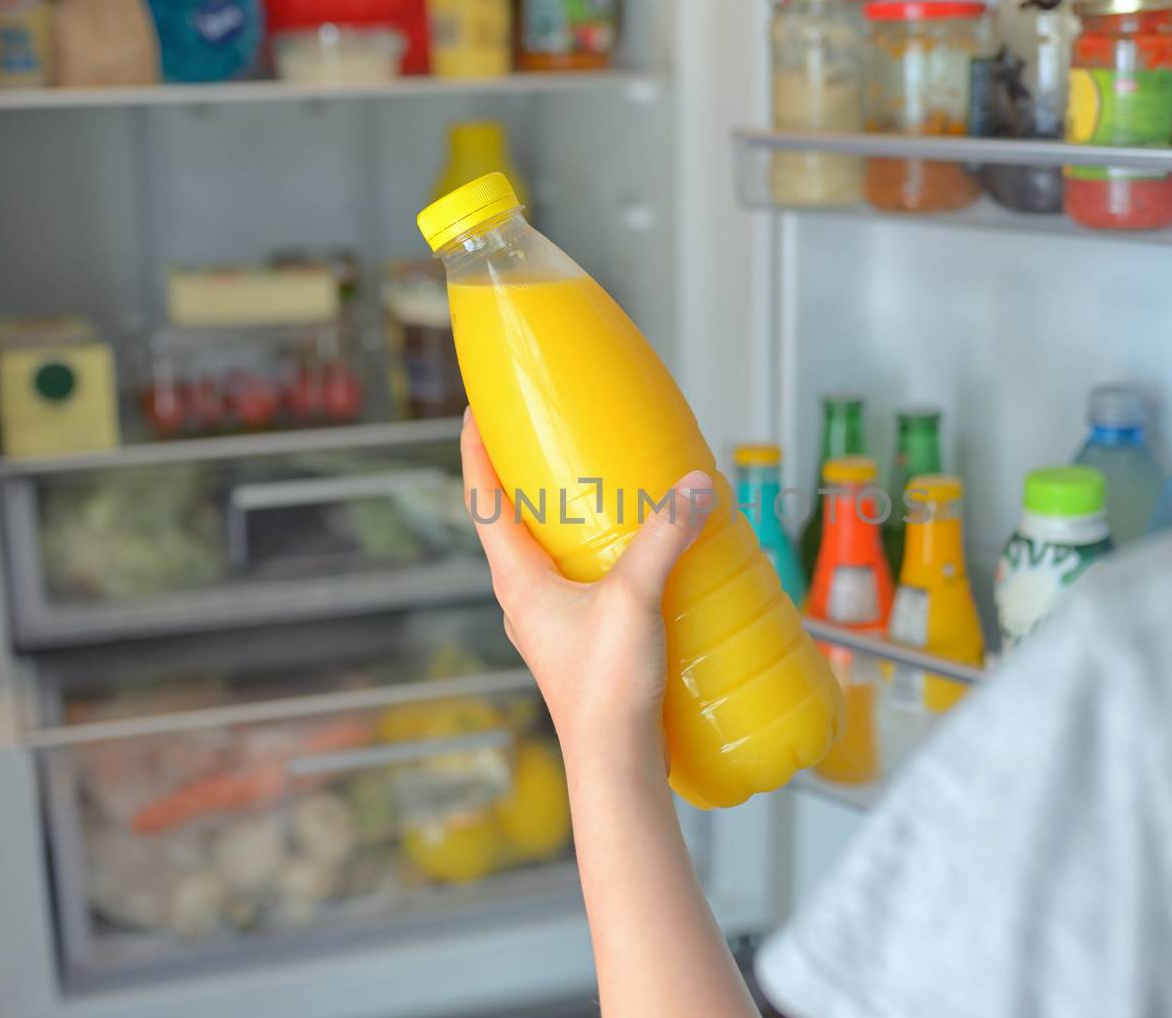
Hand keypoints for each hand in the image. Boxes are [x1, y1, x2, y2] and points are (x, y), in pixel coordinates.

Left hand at [459, 410, 712, 774]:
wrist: (615, 763)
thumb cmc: (604, 688)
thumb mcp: (633, 598)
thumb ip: (664, 537)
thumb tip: (695, 484)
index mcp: (515, 578)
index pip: (481, 498)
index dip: (476, 449)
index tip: (477, 408)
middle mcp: (524, 597)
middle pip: (514, 521)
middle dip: (529, 477)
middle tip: (555, 437)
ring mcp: (551, 621)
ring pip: (550, 553)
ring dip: (567, 518)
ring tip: (603, 487)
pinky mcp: (582, 640)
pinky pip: (583, 582)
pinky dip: (601, 555)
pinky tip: (642, 554)